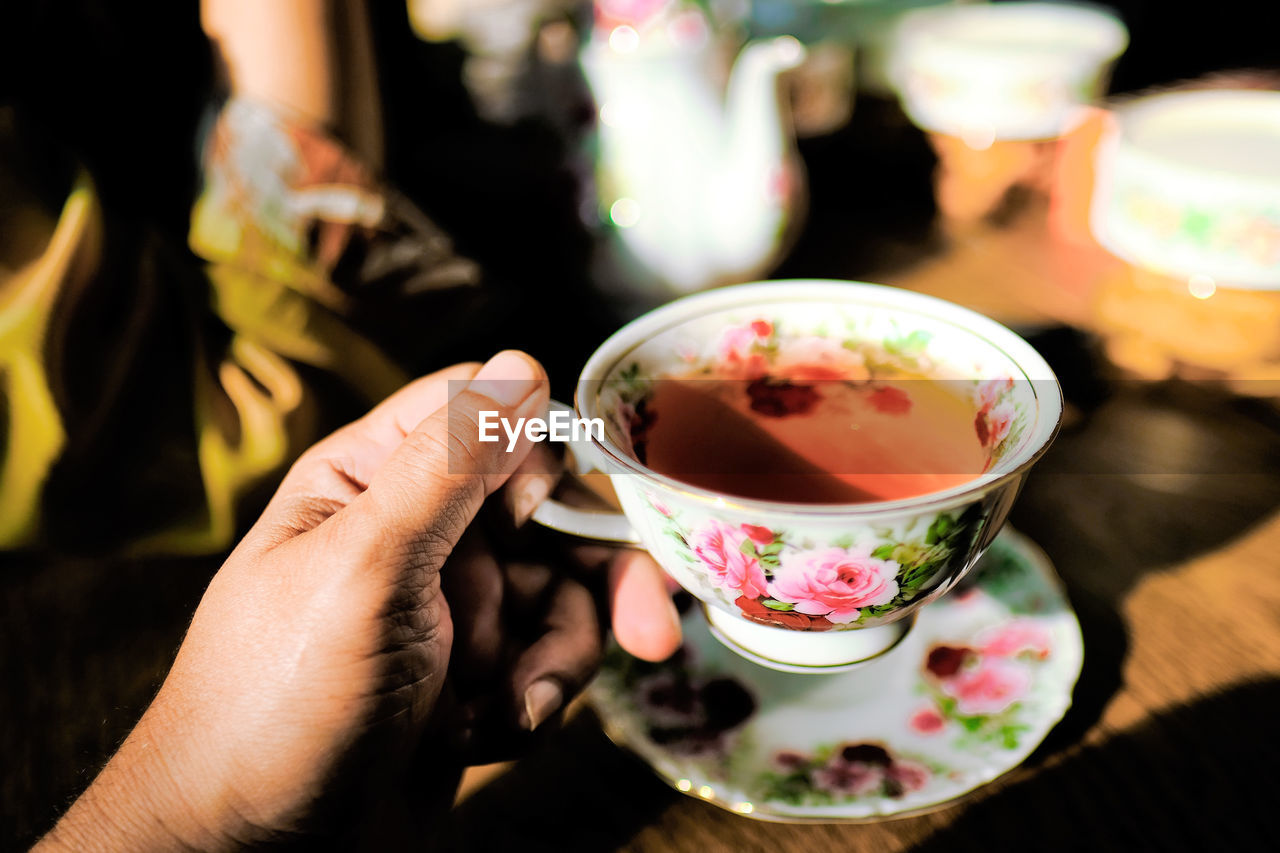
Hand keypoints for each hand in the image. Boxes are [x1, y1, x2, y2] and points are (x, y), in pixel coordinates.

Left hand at [38, 352, 680, 850]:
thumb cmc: (275, 703)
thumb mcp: (363, 568)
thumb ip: (445, 465)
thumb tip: (521, 362)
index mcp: (375, 479)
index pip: (485, 414)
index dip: (539, 449)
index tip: (563, 508)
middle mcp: (421, 532)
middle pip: (550, 510)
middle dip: (594, 575)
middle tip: (644, 632)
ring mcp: (452, 608)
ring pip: (564, 593)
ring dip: (558, 654)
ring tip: (511, 707)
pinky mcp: (475, 676)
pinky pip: (549, 661)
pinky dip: (537, 699)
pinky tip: (489, 735)